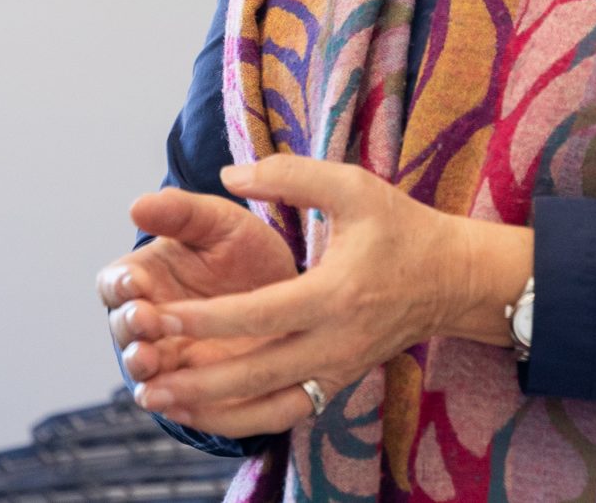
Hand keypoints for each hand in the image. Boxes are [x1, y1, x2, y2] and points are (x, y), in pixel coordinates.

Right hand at [99, 186, 298, 408]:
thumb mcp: (220, 224)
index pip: (114, 285)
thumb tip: (137, 204)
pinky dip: (176, 404)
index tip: (132, 281)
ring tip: (151, 360)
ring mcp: (172, 359)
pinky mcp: (198, 391)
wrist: (295, 296)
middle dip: (130, 327)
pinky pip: (180, 404)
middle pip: (123, 331)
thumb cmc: (245, 253)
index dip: (119, 285)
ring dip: (143, 368)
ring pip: (145, 372)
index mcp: (145, 277)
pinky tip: (180, 401)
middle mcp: (150, 322)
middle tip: (145, 320)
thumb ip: (182, 213)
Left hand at [129, 154, 533, 439]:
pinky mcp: (337, 383)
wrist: (454, 279)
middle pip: (254, 373)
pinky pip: (283, 413)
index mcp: (335, 294)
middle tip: (140, 370)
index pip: (258, 313)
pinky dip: (240, 420)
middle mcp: (335, 343)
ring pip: (265, 405)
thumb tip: (227, 175)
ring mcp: (337, 370)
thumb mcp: (353, 186)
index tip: (158, 313)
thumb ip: (290, 175)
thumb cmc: (402, 228)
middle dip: (193, 375)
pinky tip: (200, 412)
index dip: (204, 317)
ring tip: (156, 400)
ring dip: (208, 408)